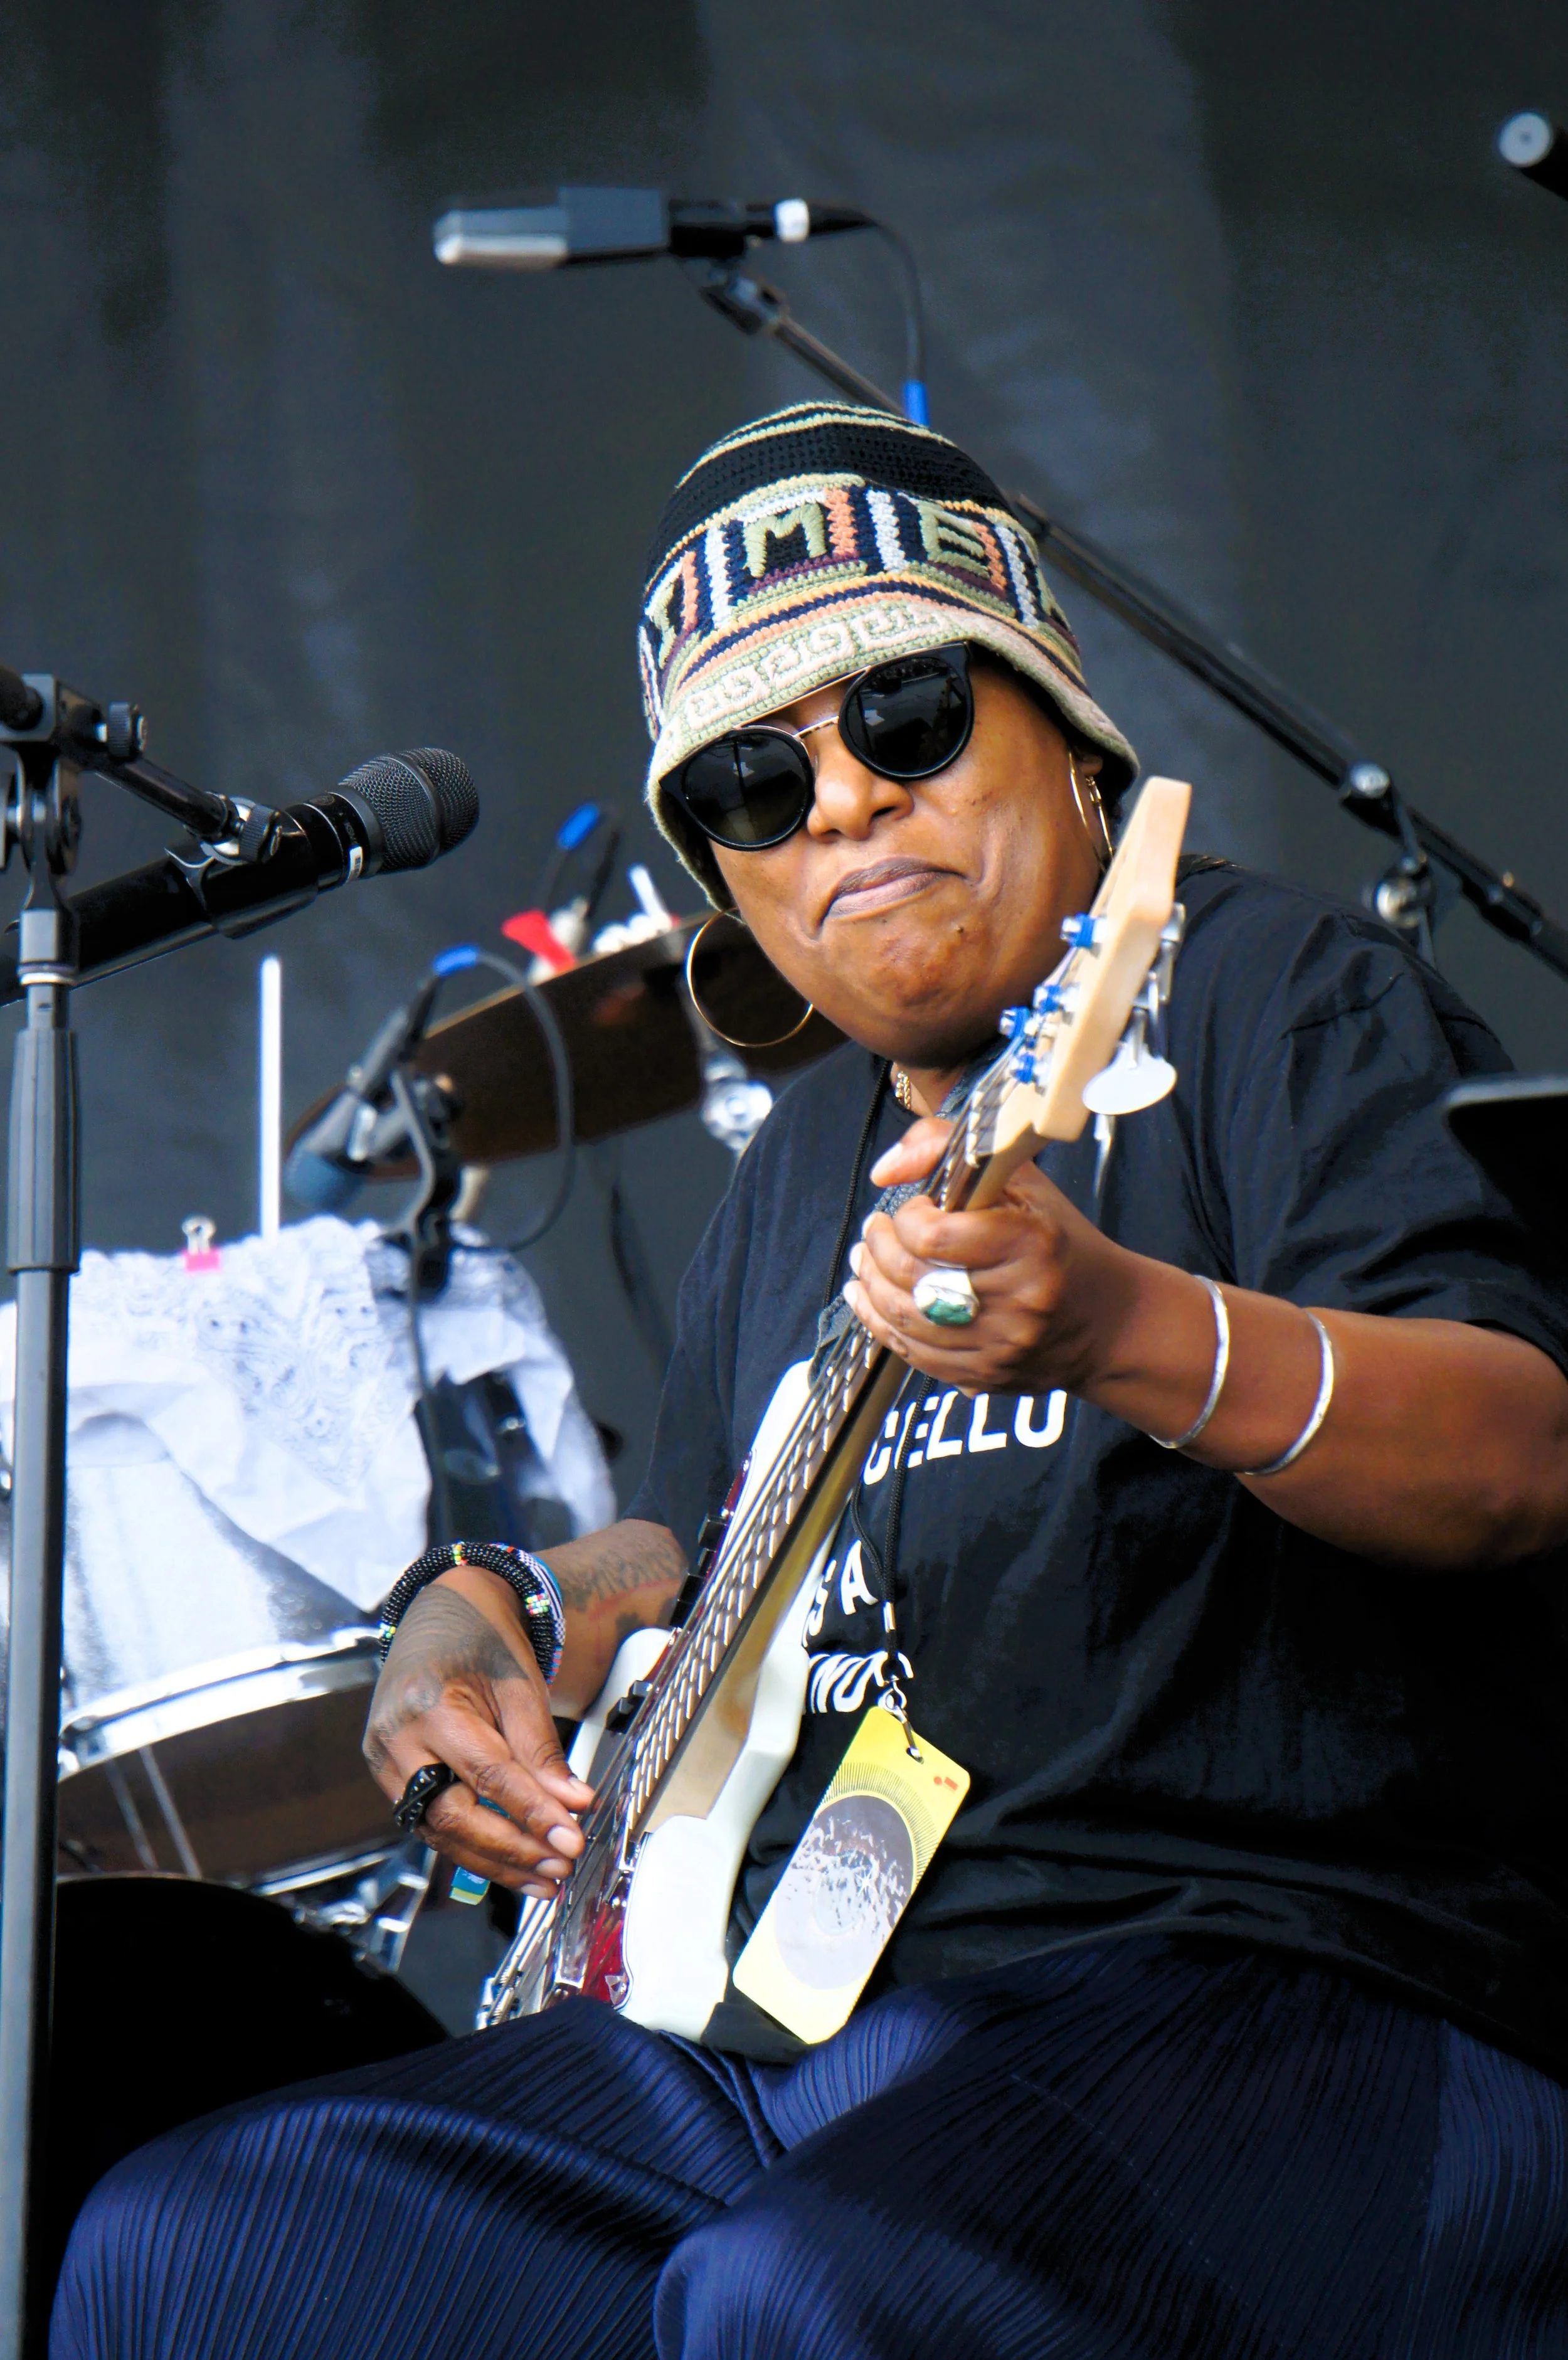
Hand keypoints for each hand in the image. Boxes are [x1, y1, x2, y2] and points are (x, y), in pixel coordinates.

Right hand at [363, 1565, 593, 1897]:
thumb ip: (541, 1749)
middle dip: (512, 1849)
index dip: (531, 1813)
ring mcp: (384, 1762)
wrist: (440, 1613)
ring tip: (546, 1877)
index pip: (486, 1774)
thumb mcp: (521, 1684)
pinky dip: (474, 1848)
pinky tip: (514, 1863)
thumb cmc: (481, 1641)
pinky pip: (432, 1825)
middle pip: (452, 1816)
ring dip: (496, 1861)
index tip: (571, 1839)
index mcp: (429, 1704)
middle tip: (561, 1866)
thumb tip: (572, 1806)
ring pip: (439, 1832)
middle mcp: (396, 1739)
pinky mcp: (388, 1778)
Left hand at [842, 1117, 1142, 1399]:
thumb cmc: (1056, 1241)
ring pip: (904, 1319)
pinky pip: (913, 1354)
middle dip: (877, 1249)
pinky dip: (881, 1323)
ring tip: (864, 1262)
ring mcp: (999, 1345)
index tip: (912, 1209)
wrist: (1106, 1319)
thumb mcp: (1018, 1179)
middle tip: (874, 1232)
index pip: (934, 1236)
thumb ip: (946, 1147)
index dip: (906, 1219)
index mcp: (1030, 1244)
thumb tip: (884, 1171)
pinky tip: (870, 1299)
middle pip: (913, 1278)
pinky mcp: (985, 1376)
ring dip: (869, 1286)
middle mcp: (1017, 1300)